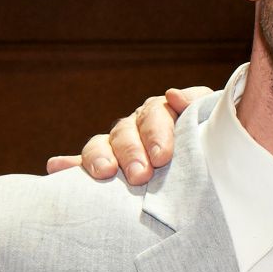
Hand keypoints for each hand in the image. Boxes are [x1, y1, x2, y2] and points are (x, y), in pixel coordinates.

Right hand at [46, 86, 205, 184]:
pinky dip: (69, 165)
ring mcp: (119, 144)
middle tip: (140, 176)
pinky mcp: (103, 164)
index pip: (156, 113)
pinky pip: (81, 163)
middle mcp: (138, 124)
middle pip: (127, 131)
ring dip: (99, 157)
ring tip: (103, 172)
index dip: (158, 133)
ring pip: (102, 144)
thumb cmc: (215, 146)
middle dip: (132, 153)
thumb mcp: (213, 124)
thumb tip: (173, 95)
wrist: (216, 172)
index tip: (162, 157)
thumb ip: (199, 106)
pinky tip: (56, 167)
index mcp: (165, 111)